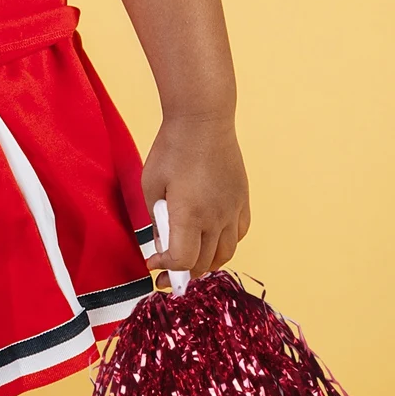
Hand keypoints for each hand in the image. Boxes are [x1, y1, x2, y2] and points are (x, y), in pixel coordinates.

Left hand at [142, 113, 250, 285]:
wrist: (204, 121)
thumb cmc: (172, 149)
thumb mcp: (151, 186)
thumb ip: (157, 220)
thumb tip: (162, 244)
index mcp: (189, 214)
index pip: (183, 260)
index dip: (166, 268)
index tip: (152, 263)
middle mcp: (216, 217)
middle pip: (203, 263)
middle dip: (181, 273)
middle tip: (164, 275)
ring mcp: (233, 209)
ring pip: (225, 254)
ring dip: (205, 264)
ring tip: (189, 262)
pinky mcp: (243, 200)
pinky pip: (239, 234)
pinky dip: (224, 245)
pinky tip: (211, 241)